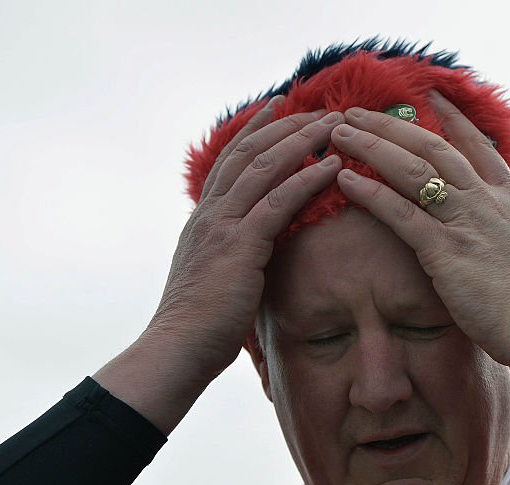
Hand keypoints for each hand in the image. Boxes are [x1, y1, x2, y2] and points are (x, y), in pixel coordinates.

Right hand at [147, 99, 344, 377]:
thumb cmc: (198, 331)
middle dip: (284, 125)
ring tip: (333, 125)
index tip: (276, 110)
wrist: (175, 351)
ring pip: (265, 168)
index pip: (229, 163)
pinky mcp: (239, 246)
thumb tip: (251, 260)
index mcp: (202, 222)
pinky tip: (332, 166)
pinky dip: (307, 179)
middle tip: (316, 107)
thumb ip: (231, 260)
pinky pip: (278, 202)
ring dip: (302, 141)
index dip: (254, 133)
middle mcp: (209, 215)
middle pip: (248, 154)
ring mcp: (222, 226)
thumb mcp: (213, 283)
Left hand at [331, 91, 509, 382]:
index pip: (476, 146)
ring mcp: (464, 221)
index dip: (452, 119)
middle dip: (391, 125)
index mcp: (508, 199)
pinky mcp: (444, 249)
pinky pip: (399, 212)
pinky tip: (344, 181)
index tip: (431, 96)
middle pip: (432, 147)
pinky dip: (370, 193)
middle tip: (358, 113)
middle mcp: (484, 200)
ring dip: (371, 147)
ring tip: (340, 134)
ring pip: (411, 170)